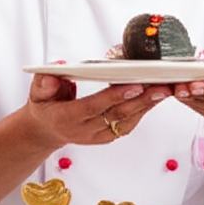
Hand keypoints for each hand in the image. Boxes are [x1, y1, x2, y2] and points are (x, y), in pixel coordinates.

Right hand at [24, 71, 171, 147]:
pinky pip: (128, 124)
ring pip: (127, 121)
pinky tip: (156, 97)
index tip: (135, 85)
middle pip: (117, 115)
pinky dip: (144, 110)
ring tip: (166, 89)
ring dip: (148, 106)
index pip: (94, 107)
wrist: (46, 130)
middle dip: (142, 100)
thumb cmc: (44, 105)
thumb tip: (58, 67)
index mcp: (67, 118)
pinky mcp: (107, 137)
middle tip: (162, 85)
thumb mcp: (37, 92)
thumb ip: (45, 81)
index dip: (115, 96)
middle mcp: (85, 131)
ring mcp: (98, 136)